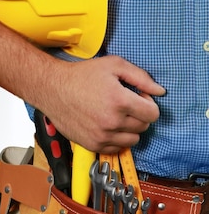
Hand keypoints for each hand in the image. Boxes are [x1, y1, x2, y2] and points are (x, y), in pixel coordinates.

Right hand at [39, 56, 165, 153]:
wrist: (52, 88)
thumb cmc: (81, 75)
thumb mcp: (113, 65)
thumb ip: (141, 77)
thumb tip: (160, 91)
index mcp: (120, 101)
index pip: (153, 114)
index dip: (148, 103)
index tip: (137, 97)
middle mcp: (112, 121)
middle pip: (143, 127)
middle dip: (138, 115)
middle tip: (123, 104)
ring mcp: (102, 135)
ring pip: (132, 140)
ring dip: (129, 129)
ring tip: (115, 116)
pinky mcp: (92, 144)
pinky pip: (116, 148)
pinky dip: (115, 138)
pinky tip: (106, 125)